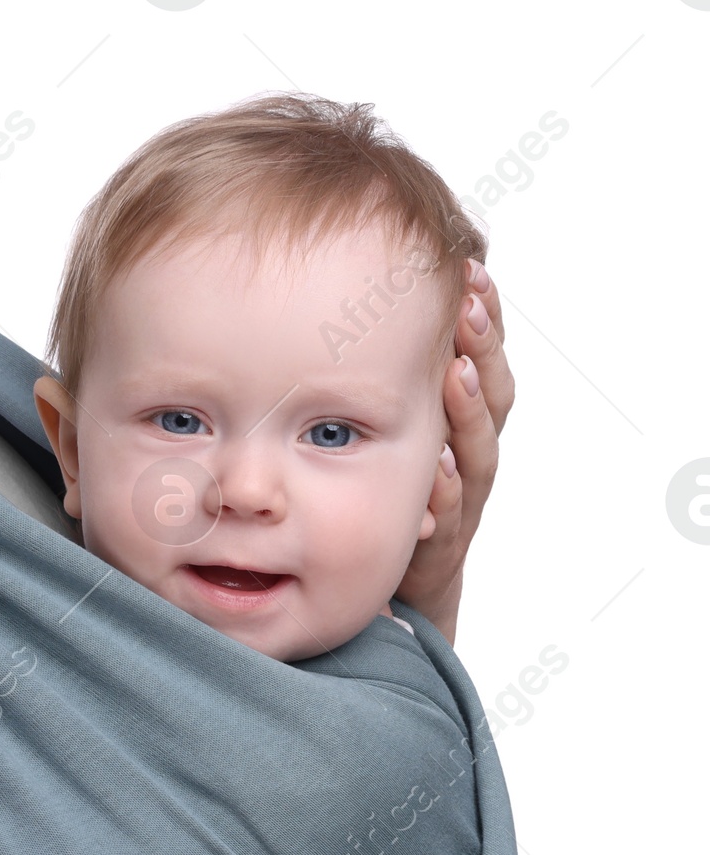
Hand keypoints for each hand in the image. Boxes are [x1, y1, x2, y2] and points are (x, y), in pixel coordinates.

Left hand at [397, 261, 512, 641]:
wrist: (391, 584)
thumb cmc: (384, 488)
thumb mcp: (387, 424)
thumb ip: (384, 373)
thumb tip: (361, 293)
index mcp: (459, 420)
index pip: (481, 359)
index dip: (483, 318)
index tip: (472, 270)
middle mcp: (468, 456)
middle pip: (491, 396)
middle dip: (483, 349)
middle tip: (471, 305)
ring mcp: (459, 502)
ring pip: (477, 453)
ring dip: (467, 412)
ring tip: (457, 374)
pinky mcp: (440, 548)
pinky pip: (448, 519)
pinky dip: (444, 495)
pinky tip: (437, 469)